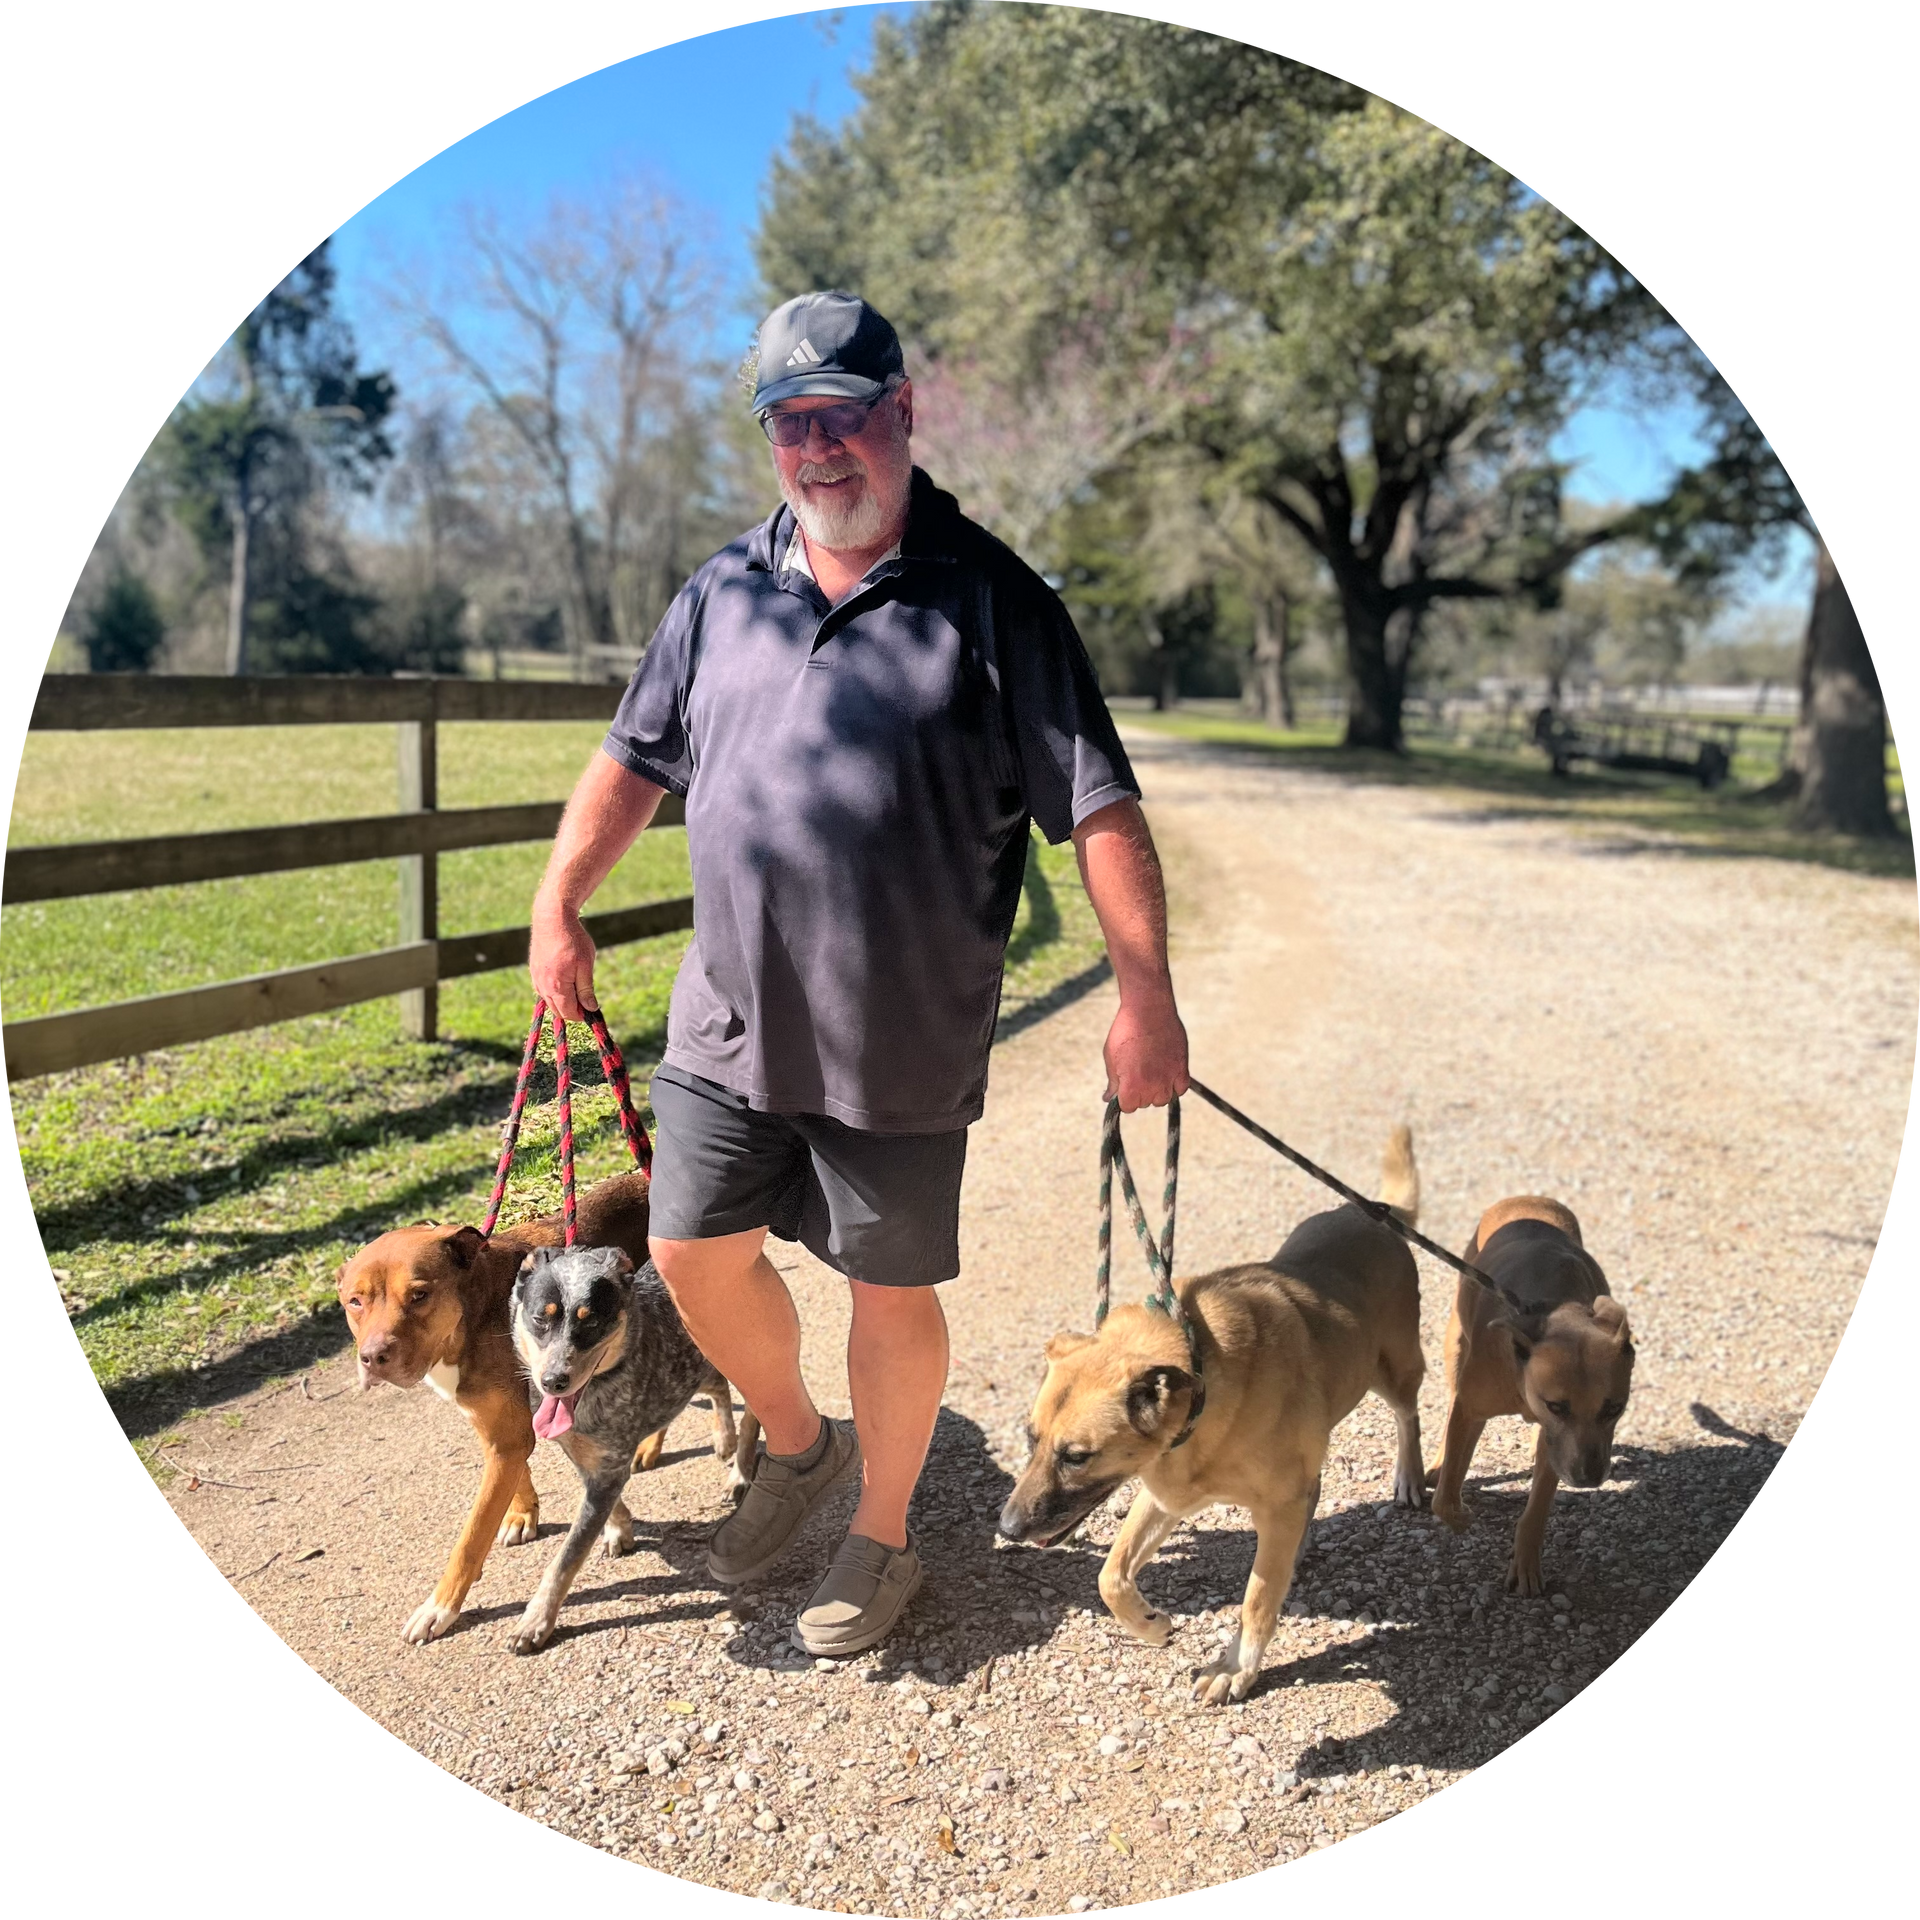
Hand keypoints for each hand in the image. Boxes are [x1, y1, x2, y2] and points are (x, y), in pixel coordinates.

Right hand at [529, 896, 598, 1022]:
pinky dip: (554, 992)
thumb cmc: (573, 940)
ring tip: (578, 989)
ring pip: (549, 1001)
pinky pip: (543, 990)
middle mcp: (543, 985)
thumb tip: (590, 1008)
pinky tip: (565, 982)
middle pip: (557, 1010)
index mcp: (557, 986)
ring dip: (563, 1001)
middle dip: (572, 1010)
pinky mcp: (534, 970)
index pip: (568, 1012)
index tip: (592, 1010)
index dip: (581, 1015)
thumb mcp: (585, 965)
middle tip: (587, 1001)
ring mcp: (536, 978)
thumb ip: (586, 989)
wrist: (553, 919)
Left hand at [1103, 991, 1189, 1111]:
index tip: (1125, 1086)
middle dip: (1141, 1092)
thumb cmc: (1126, 1031)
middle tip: (1138, 1072)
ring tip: (1152, 1072)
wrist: (1148, 1009)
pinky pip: (1180, 1089)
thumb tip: (1109, 1098)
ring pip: (1164, 1099)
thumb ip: (1113, 1081)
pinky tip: (1166, 1072)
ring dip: (1158, 1090)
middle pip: (1146, 1102)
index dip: (1125, 1097)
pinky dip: (1175, 1085)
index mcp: (1131, 1085)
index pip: (1128, 1107)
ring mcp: (1168, 1078)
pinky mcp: (1182, 1068)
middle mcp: (1151, 1086)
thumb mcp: (1111, 1056)